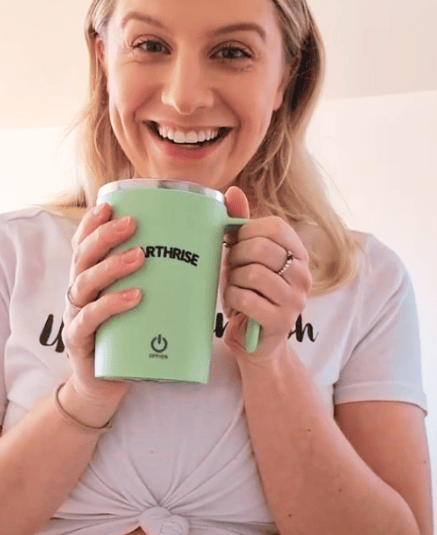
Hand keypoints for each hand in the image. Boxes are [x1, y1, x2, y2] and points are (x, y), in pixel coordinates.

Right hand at [62, 202, 144, 405]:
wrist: (110, 384)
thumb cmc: (132, 333)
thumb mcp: (142, 300)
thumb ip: (163, 274)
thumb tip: (205, 240)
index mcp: (90, 277)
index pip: (83, 243)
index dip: (91, 223)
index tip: (109, 204)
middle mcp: (79, 292)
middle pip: (82, 257)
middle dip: (105, 236)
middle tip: (133, 223)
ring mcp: (76, 316)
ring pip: (85, 283)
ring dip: (111, 266)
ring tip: (140, 256)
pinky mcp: (80, 342)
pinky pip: (89, 320)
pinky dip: (110, 306)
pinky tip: (133, 296)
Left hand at [221, 186, 312, 366]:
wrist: (256, 343)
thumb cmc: (249, 293)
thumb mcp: (244, 257)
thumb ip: (240, 223)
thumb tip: (232, 191)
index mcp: (298, 253)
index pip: (275, 227)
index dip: (247, 231)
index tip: (234, 242)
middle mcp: (303, 275)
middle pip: (262, 249)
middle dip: (236, 256)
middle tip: (230, 267)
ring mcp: (295, 299)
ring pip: (253, 273)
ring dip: (233, 279)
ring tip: (234, 286)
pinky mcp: (281, 321)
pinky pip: (246, 298)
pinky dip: (231, 297)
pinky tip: (234, 303)